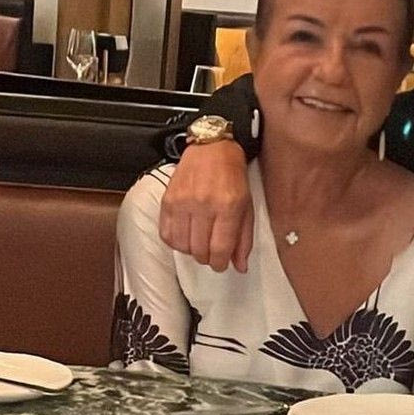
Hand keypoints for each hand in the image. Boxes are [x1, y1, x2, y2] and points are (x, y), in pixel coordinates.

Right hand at [159, 140, 253, 272]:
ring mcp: (182, 202)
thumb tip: (240, 266)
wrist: (211, 148)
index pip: (220, 248)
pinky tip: (185, 236)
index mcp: (228, 206)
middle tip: (211, 254)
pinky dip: (175, 242)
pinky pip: (166, 234)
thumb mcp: (247, 205)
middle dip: (207, 258)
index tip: (221, 264)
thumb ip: (243, 238)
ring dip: (191, 251)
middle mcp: (203, 204)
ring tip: (199, 243)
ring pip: (182, 246)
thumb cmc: (232, 175)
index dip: (220, 263)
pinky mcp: (168, 200)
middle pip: (200, 250)